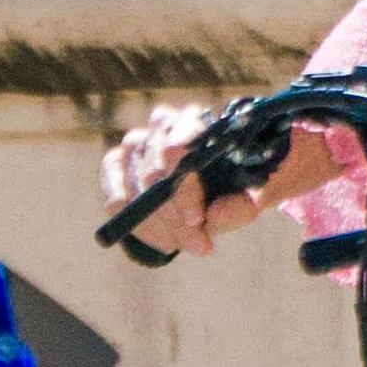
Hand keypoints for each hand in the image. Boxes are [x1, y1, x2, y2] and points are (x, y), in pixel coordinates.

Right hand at [96, 99, 344, 250]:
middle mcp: (160, 127)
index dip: (183, 188)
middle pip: (153, 172)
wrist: (225, 186)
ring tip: (184, 244)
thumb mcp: (252, 196)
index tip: (199, 219)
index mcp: (194, 122)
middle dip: (173, 216)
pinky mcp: (116, 167)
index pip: (176, 148)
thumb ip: (241, 206)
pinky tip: (161, 240)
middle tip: (197, 242)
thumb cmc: (240, 184)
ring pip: (133, 188)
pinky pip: (114, 199)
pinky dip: (136, 225)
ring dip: (157, 225)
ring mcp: (135, 146)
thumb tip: (214, 215)